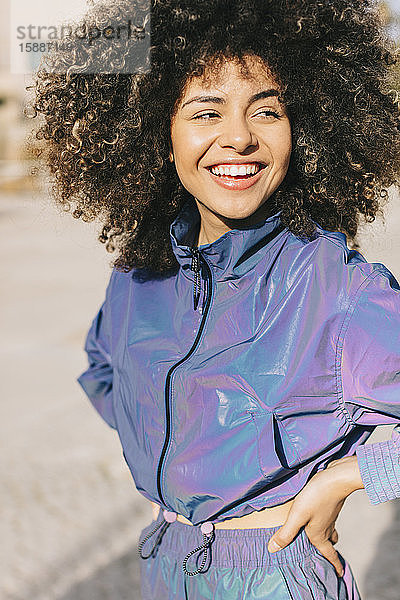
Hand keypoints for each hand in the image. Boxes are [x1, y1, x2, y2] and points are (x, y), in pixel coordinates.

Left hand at [267, 456, 363, 576]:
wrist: (336, 478)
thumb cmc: (316, 497)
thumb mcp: (297, 515)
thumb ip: (286, 533)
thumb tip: (272, 550)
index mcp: (320, 534)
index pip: (329, 554)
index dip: (335, 565)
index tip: (340, 574)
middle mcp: (327, 526)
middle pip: (329, 542)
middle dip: (328, 550)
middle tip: (327, 555)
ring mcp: (330, 514)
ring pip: (330, 529)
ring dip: (327, 535)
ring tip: (319, 536)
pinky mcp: (331, 503)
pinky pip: (328, 518)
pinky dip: (324, 521)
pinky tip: (317, 515)